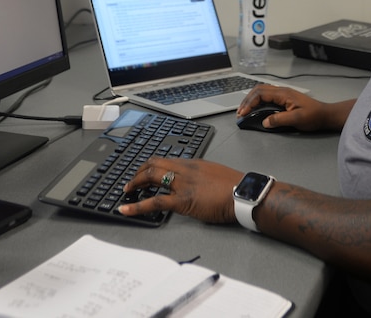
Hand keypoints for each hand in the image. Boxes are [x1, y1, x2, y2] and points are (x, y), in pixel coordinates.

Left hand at [118, 157, 243, 222]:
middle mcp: (185, 170)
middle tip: (131, 182)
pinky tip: (127, 210)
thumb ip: (201, 176)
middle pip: (154, 164)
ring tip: (126, 191)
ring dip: (135, 183)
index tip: (144, 171)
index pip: (165, 160)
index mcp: (193, 163)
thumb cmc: (235, 187)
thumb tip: (194, 183)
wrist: (244, 194)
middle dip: (138, 172)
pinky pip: (154, 201)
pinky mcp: (182, 200)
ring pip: (151, 177)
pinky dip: (137, 206)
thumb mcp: (215, 174)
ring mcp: (182, 184)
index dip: (150, 166)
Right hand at [237, 85, 351, 131]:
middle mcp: (281, 91)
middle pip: (258, 90)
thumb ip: (279, 120)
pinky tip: (255, 108)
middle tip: (240, 112)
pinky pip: (266, 96)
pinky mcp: (284, 99)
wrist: (325, 115)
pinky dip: (257, 102)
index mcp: (283, 94)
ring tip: (244, 110)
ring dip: (251, 100)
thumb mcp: (297, 120)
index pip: (260, 94)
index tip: (243, 113)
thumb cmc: (314, 116)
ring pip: (261, 92)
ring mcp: (282, 94)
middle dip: (247, 101)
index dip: (249, 103)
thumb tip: (264, 122)